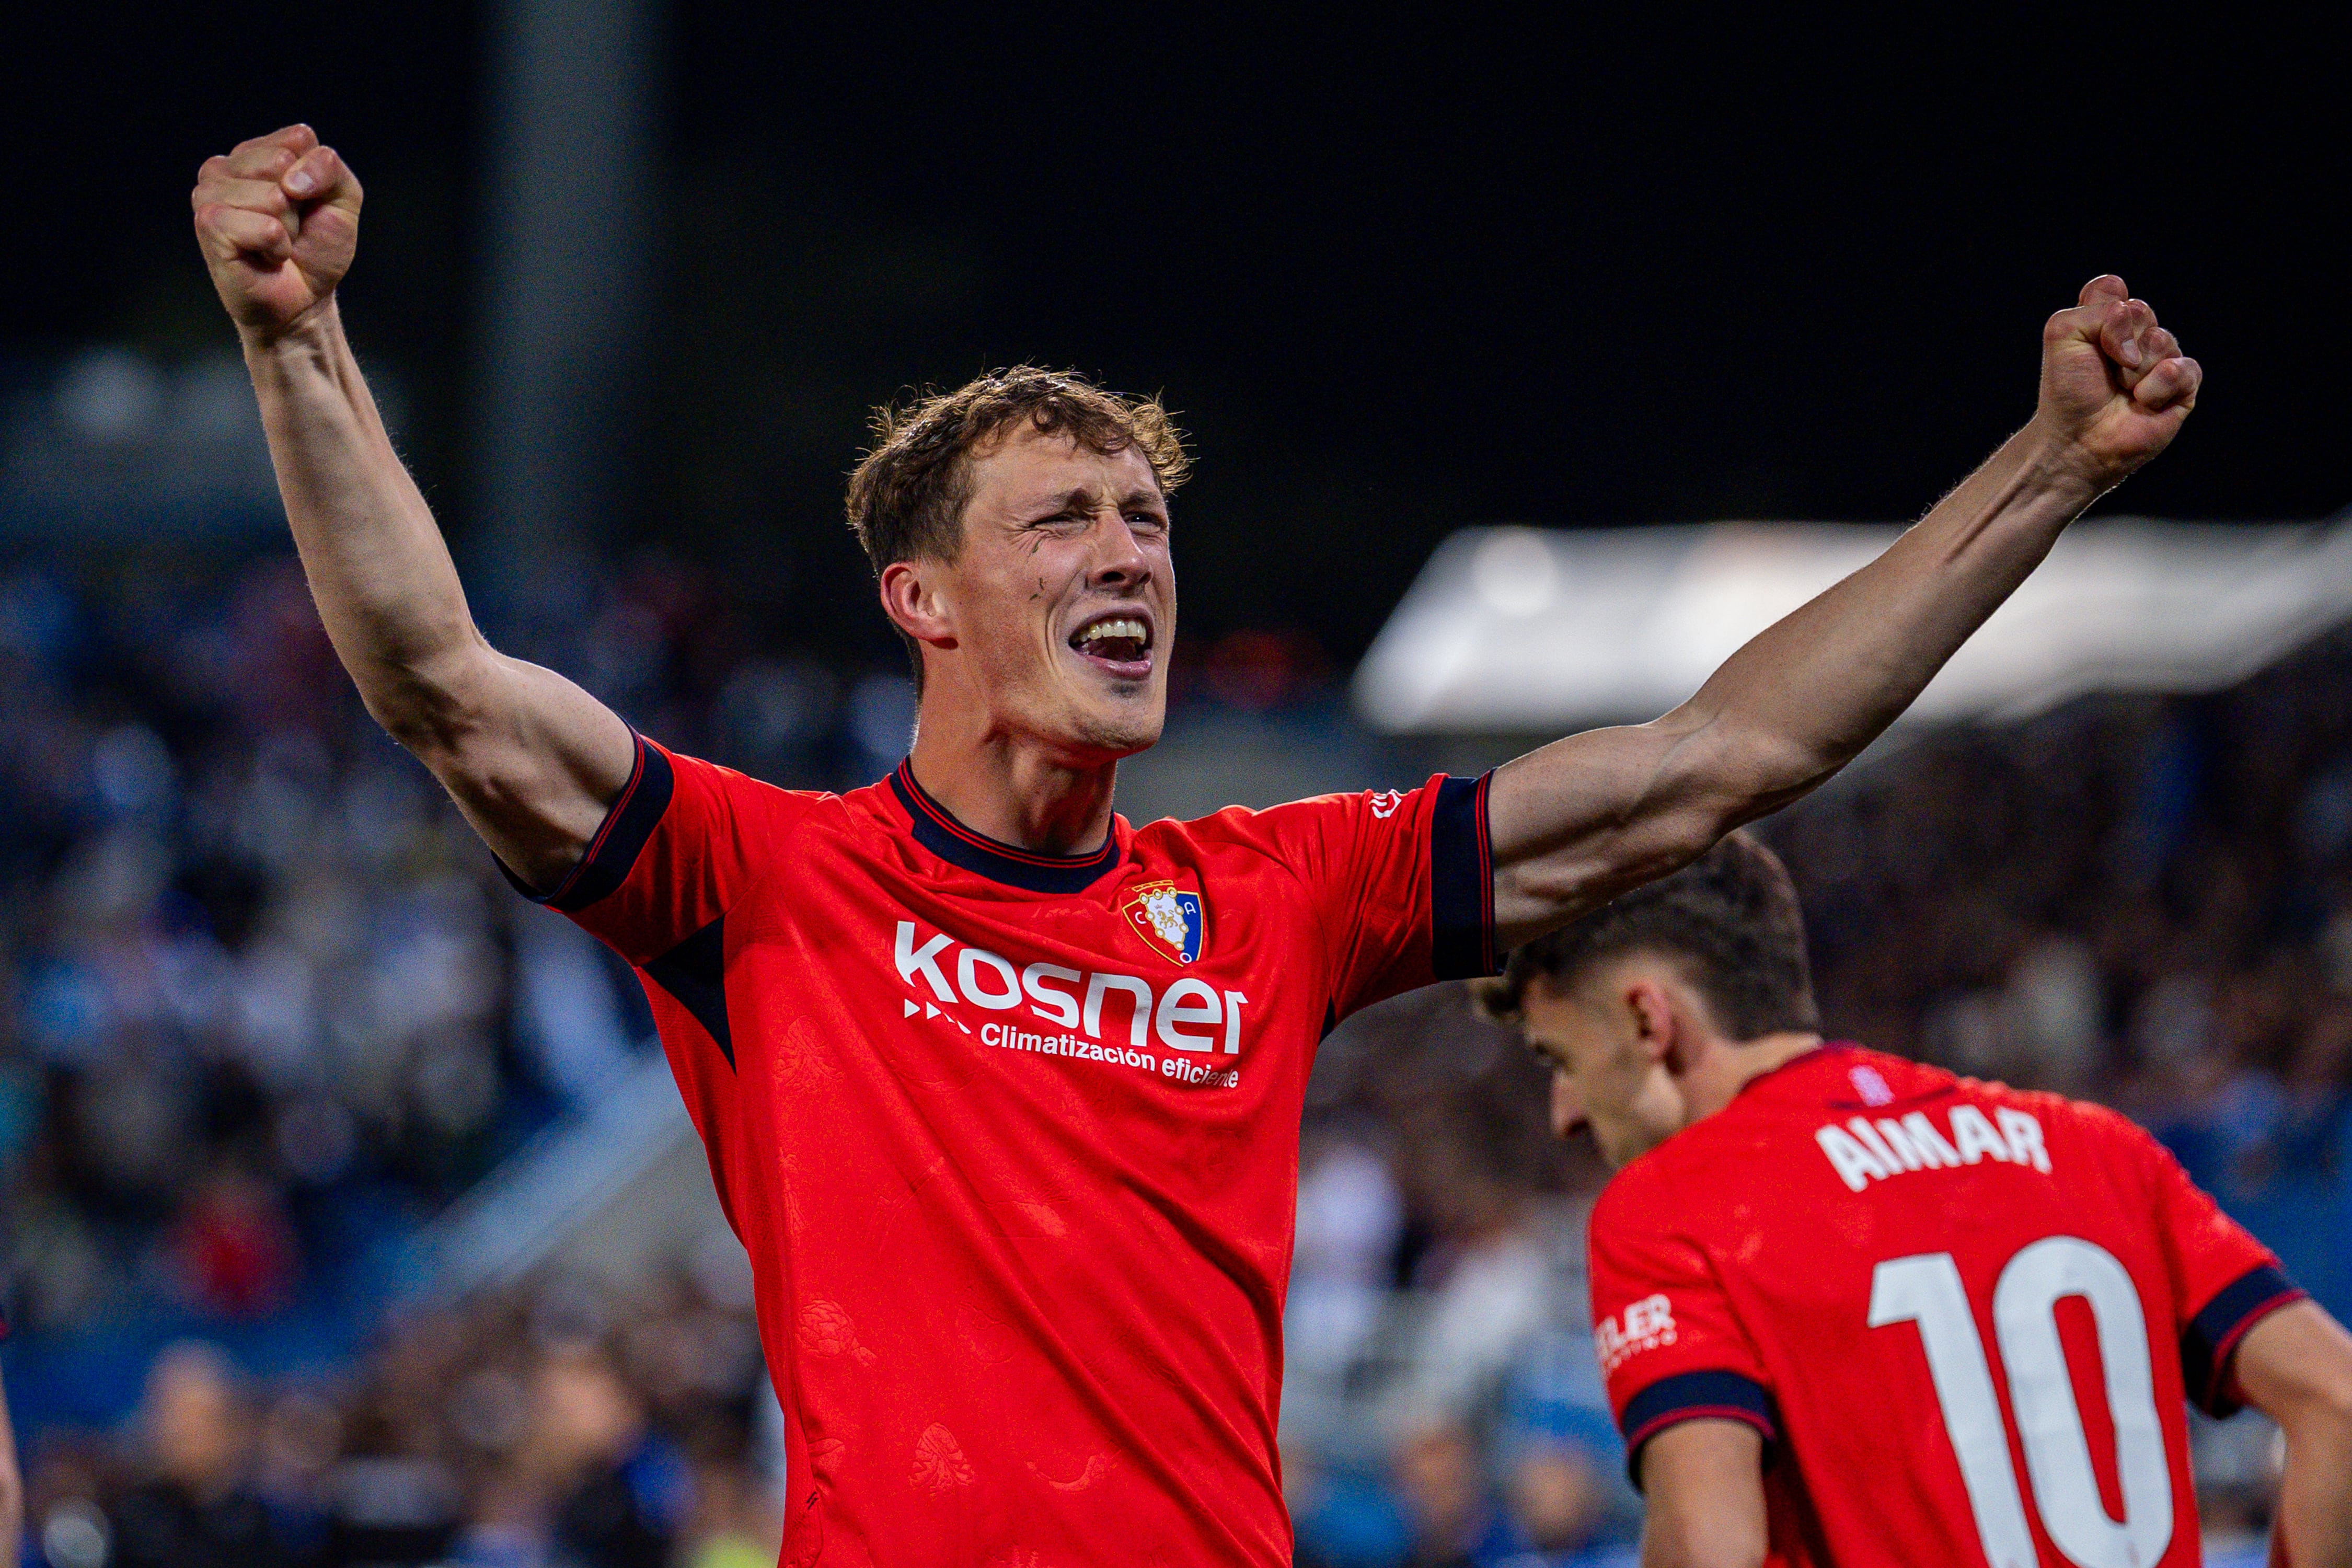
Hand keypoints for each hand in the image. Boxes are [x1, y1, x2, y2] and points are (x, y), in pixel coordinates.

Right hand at [192, 125, 361, 340]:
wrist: (304, 299)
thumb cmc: (316, 249)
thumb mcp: (342, 200)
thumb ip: (329, 167)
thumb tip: (291, 179)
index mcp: (257, 151)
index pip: (299, 138)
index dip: (317, 178)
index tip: (308, 204)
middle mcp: (227, 165)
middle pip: (282, 162)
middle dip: (300, 204)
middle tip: (290, 228)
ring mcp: (210, 193)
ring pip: (273, 196)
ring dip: (288, 230)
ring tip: (276, 243)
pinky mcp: (208, 223)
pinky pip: (263, 226)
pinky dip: (276, 247)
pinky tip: (264, 255)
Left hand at [2036, 275, 2200, 490]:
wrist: (2077, 440)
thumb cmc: (2068, 392)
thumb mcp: (2063, 335)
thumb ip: (2096, 308)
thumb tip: (2136, 320)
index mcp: (2104, 322)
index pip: (2112, 287)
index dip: (2102, 307)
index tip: (2085, 335)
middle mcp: (2134, 337)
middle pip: (2140, 310)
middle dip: (2117, 340)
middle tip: (2104, 369)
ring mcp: (2159, 360)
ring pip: (2162, 339)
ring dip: (2134, 368)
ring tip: (2122, 390)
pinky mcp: (2182, 387)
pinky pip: (2183, 368)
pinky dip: (2158, 386)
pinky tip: (2143, 402)